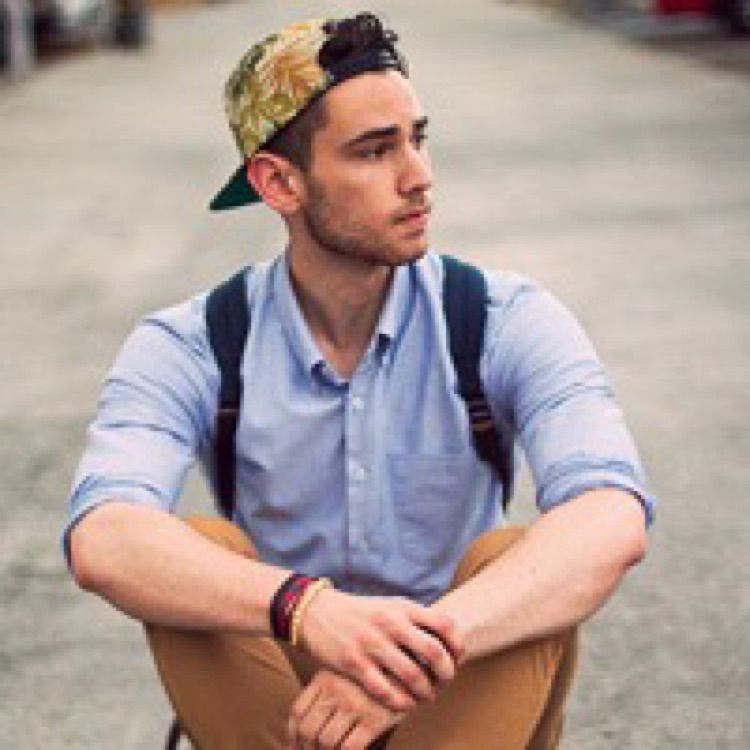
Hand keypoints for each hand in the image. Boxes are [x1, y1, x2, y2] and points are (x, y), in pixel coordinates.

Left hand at [287, 669, 403, 749]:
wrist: (413, 662)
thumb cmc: (377, 672)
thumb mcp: (346, 673)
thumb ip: (327, 691)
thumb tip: (304, 729)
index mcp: (325, 676)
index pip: (297, 712)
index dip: (292, 736)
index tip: (295, 748)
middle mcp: (336, 689)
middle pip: (308, 730)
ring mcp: (355, 703)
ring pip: (326, 742)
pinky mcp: (375, 717)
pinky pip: (350, 748)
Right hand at [297, 588, 463, 710]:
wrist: (317, 612)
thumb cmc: (360, 612)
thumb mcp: (390, 605)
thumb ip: (415, 618)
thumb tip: (446, 638)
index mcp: (402, 607)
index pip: (444, 624)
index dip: (457, 645)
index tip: (458, 659)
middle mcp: (390, 623)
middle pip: (434, 653)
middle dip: (446, 674)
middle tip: (445, 683)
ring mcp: (372, 644)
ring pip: (413, 675)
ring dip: (426, 692)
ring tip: (427, 697)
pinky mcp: (354, 663)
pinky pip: (385, 690)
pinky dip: (400, 702)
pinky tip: (405, 704)